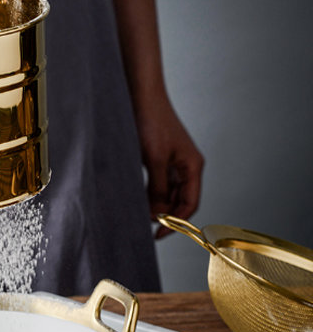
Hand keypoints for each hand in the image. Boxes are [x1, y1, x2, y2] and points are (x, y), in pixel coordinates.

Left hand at [135, 93, 203, 238]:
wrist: (141, 97)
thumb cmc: (151, 122)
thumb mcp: (154, 160)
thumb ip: (158, 188)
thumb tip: (158, 214)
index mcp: (192, 166)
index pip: (190, 204)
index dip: (177, 222)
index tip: (158, 234)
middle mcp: (187, 166)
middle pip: (180, 201)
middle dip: (165, 215)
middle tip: (145, 226)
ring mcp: (173, 163)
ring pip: (168, 193)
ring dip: (156, 205)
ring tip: (140, 214)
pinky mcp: (160, 158)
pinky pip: (159, 183)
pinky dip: (150, 194)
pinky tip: (139, 199)